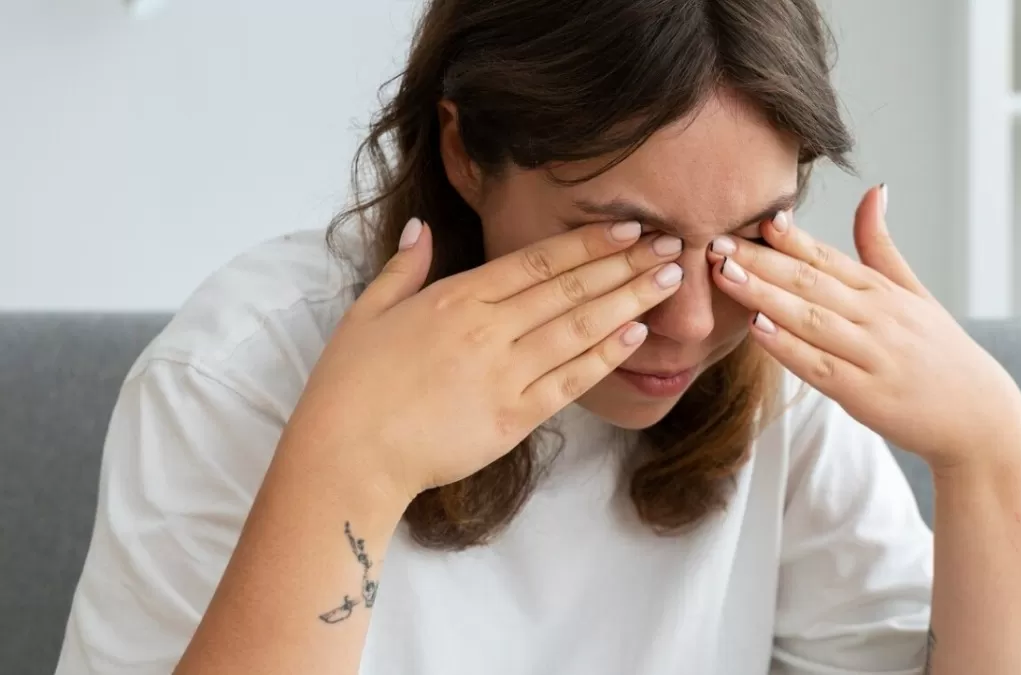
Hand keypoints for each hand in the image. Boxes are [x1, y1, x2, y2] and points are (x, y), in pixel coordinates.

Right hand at [282, 217, 683, 507]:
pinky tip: (636, 334)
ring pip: (580, 328)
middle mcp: (488, 328)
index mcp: (456, 296)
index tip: (629, 227)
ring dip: (630, 300)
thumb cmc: (349, 385)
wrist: (347, 455)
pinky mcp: (513, 418)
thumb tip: (421, 228)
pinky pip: (570, 382)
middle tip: (673, 244)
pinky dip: (605, 356)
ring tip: (670, 280)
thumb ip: (403, 268)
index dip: (589, 242)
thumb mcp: (366, 312)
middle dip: (626, 263)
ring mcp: (504, 374)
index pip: (537, 261)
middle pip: (570, 288)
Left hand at [707, 186, 1020, 471]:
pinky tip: (757, 329)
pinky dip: (787, 346)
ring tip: (725, 274)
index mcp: (881, 291)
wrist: (980, 418)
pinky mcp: (865, 394)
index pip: (827, 256)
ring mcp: (871, 354)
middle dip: (759, 260)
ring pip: (809, 318)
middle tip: (715, 240)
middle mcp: (876, 316)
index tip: (752, 216)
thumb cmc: (941, 354)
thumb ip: (882, 246)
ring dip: (764, 294)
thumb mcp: (915, 292)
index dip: (788, 237)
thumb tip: (874, 190)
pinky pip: (819, 366)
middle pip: (809, 281)